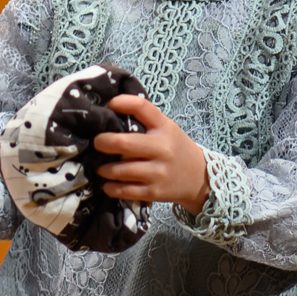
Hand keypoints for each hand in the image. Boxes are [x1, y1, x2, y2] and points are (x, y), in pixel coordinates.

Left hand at [97, 94, 210, 214]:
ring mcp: (158, 172)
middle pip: (123, 143)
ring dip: (103, 168)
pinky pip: (124, 191)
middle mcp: (162, 149)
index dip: (120, 103)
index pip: (141, 107)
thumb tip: (109, 109)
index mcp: (164, 128)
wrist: (200, 178)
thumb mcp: (165, 128)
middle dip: (102, 142)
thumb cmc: (174, 148)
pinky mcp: (154, 192)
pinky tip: (107, 183)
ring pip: (120, 170)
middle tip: (97, 143)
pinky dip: (110, 187)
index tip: (106, 106)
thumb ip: (143, 118)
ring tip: (100, 166)